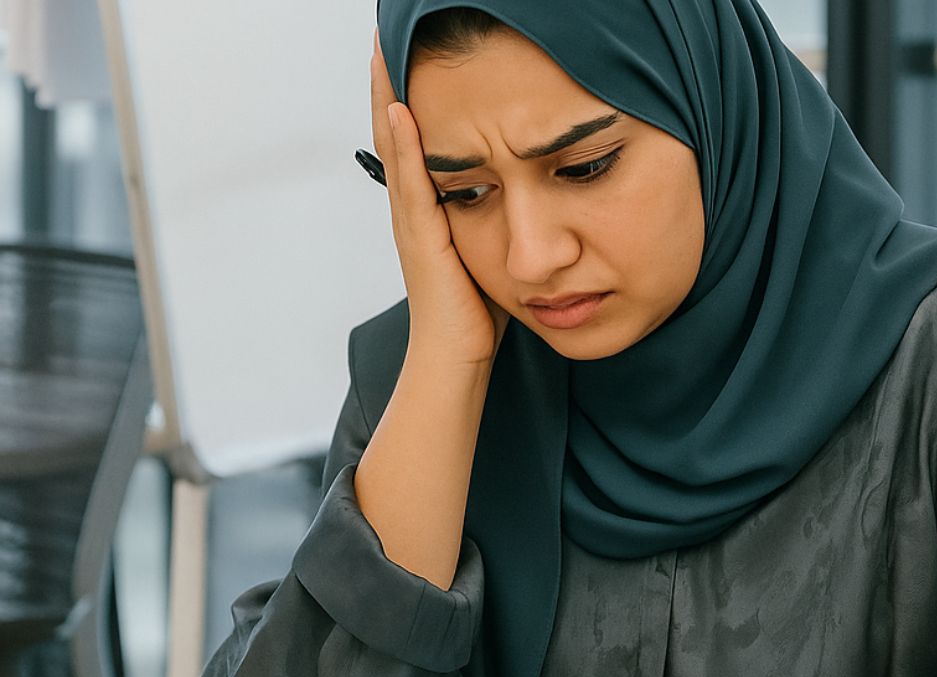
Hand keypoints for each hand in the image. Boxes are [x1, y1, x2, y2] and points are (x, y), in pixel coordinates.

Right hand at [370, 29, 508, 364]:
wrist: (455, 358)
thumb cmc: (478, 313)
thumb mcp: (490, 251)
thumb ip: (497, 220)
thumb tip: (526, 195)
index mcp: (429, 208)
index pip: (416, 139)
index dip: (410, 96)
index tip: (411, 52)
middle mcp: (413, 206)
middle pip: (396, 130)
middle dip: (392, 81)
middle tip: (387, 33)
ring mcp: (411, 219)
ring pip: (396, 145)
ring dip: (389, 96)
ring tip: (386, 50)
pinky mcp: (420, 236)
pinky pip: (410, 180)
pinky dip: (404, 143)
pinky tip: (404, 108)